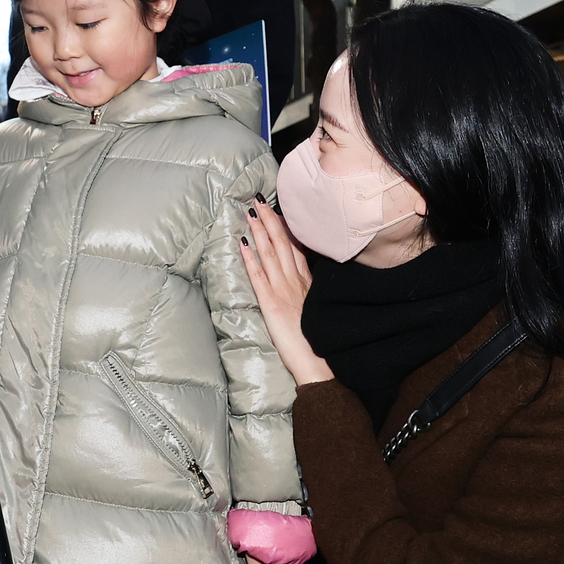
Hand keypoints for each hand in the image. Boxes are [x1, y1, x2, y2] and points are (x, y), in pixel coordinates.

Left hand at [239, 197, 332, 386]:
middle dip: (271, 220)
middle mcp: (296, 282)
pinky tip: (242, 243)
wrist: (320, 364)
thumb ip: (310, 290)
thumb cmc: (320, 341)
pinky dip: (250, 258)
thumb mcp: (317, 308)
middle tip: (259, 199)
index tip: (278, 209)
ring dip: (260, 231)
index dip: (286, 228)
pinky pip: (258, 276)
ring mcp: (283, 291)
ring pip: (270, 254)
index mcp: (308, 283)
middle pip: (283, 244)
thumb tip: (304, 275)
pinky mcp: (271, 304)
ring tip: (251, 211)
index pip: (297, 248)